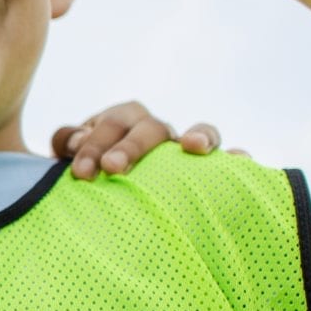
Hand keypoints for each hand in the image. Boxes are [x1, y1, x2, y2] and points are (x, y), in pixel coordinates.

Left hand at [51, 102, 220, 179]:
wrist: (105, 189)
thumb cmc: (88, 171)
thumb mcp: (71, 155)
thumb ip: (69, 143)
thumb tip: (77, 141)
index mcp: (124, 120)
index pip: (112, 124)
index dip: (95, 144)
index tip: (81, 173)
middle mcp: (157, 130)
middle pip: (152, 128)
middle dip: (131, 147)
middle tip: (111, 168)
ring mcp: (185, 149)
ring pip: (202, 133)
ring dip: (200, 136)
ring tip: (194, 147)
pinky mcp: (207, 171)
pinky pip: (228, 161)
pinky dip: (237, 158)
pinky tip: (241, 162)